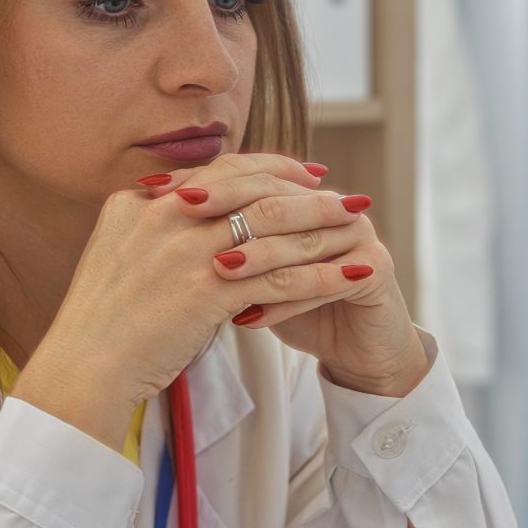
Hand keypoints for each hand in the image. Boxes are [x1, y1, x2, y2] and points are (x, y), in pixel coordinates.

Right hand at [12, 158, 381, 444]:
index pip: (217, 171)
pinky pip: (280, 278)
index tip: (302, 171)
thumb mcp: (119, 260)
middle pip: (251, 189)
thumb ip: (154, 231)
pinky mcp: (205, 292)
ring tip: (360, 226)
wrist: (82, 372)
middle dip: (305, 190)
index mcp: (137, 204)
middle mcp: (160, 216)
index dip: (267, 168)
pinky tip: (351, 275)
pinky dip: (321, 275)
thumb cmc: (101, 329)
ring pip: (272, 228)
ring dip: (323, 225)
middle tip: (345, 195)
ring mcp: (181, 252)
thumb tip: (196, 216)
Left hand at [145, 156, 428, 396]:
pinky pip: (324, 281)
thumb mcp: (249, 270)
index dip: (204, 182)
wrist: (355, 351)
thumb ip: (217, 238)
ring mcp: (358, 234)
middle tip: (183, 211)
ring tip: (216, 270)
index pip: (250, 175)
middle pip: (274, 198)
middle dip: (227, 206)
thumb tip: (152, 206)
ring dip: (256, 256)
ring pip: (298, 240)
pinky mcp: (375, 270)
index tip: (158, 192)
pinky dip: (285, 301)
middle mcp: (331, 206)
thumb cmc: (295, 307)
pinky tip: (249, 317)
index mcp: (300, 196)